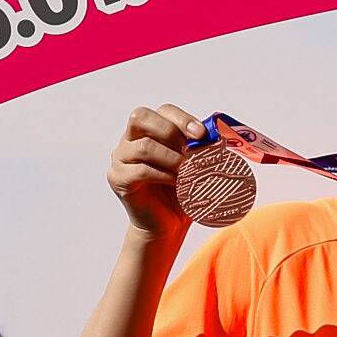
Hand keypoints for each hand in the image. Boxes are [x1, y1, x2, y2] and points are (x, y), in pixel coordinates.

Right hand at [107, 104, 204, 240]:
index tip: (202, 134)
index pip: (162, 111)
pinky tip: (177, 183)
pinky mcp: (119, 178)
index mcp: (149, 130)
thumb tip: (218, 136)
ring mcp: (121, 158)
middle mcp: (130, 140)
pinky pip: (140, 170)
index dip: (182, 119)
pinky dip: (163, 175)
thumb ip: (199, 148)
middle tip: (190, 150)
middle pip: (140, 117)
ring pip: (143, 146)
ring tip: (187, 171)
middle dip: (170, 130)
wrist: (167, 224)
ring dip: (171, 158)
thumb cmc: (181, 192)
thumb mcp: (194, 165)